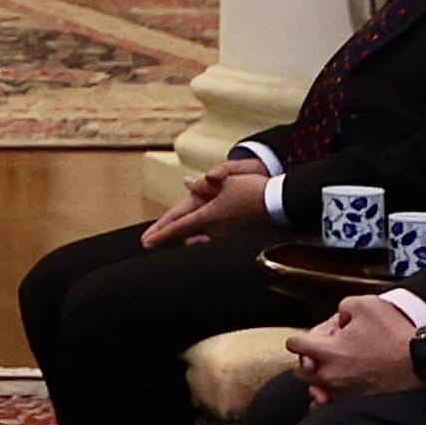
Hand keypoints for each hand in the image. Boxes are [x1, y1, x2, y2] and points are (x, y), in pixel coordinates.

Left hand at [139, 162, 272, 249]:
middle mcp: (214, 229)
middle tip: (148, 243)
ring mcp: (225, 235)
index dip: (160, 233)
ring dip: (180, 238)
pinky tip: (195, 239)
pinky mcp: (235, 236)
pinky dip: (197, 238)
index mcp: (209, 216)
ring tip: (166, 240)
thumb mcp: (227, 181)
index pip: (178, 226)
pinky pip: (210, 238)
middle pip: (183, 234)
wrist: (280, 203)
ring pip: (196, 238)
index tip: (145, 242)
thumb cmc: (255, 191)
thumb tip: (188, 183)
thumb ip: (205, 184)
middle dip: (165, 238)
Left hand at [293, 296, 425, 401]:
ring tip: (336, 369)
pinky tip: (336, 391)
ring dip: (319, 378)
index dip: (303, 337)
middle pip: (302, 369)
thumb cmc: (395, 335)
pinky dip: (328, 400)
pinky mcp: (356, 405)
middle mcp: (330, 375)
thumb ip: (343, 308)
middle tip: (328, 352)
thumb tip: (339, 318)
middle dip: (310, 358)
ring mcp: (342, 393)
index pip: (294, 344)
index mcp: (327, 351)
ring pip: (314, 389)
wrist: (422, 362)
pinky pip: (329, 408)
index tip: (313, 337)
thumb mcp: (366, 305)